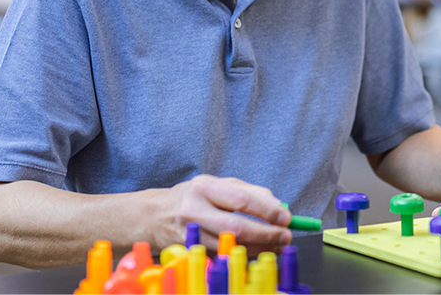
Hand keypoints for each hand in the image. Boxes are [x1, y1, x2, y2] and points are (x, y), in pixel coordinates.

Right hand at [157, 175, 291, 255]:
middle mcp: (194, 210)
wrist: (154, 215)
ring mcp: (190, 234)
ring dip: (259, 248)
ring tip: (277, 245)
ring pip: (231, 246)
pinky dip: (244, 255)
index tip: (286, 217)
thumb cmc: (194, 197)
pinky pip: (223, 256)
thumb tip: (278, 206)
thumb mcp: (218, 185)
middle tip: (286, 235)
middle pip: (236, 227)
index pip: (241, 200)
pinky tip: (258, 252)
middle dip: (266, 233)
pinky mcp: (190, 252)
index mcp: (204, 187)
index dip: (267, 210)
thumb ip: (249, 192)